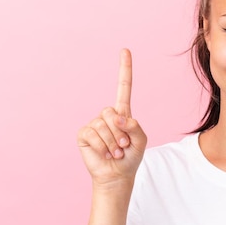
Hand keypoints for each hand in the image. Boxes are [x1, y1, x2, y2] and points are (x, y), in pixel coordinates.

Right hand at [77, 49, 146, 187]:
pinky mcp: (84, 134)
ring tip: (115, 152)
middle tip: (123, 146)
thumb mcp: (141, 140)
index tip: (125, 50)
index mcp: (123, 113)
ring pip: (103, 125)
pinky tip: (104, 153)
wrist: (117, 175)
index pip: (123, 87)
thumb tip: (117, 117)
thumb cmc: (130, 157)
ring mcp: (94, 124)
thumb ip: (134, 126)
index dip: (124, 69)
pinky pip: (93, 133)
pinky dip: (102, 146)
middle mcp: (107, 115)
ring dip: (112, 142)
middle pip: (112, 112)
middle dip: (120, 132)